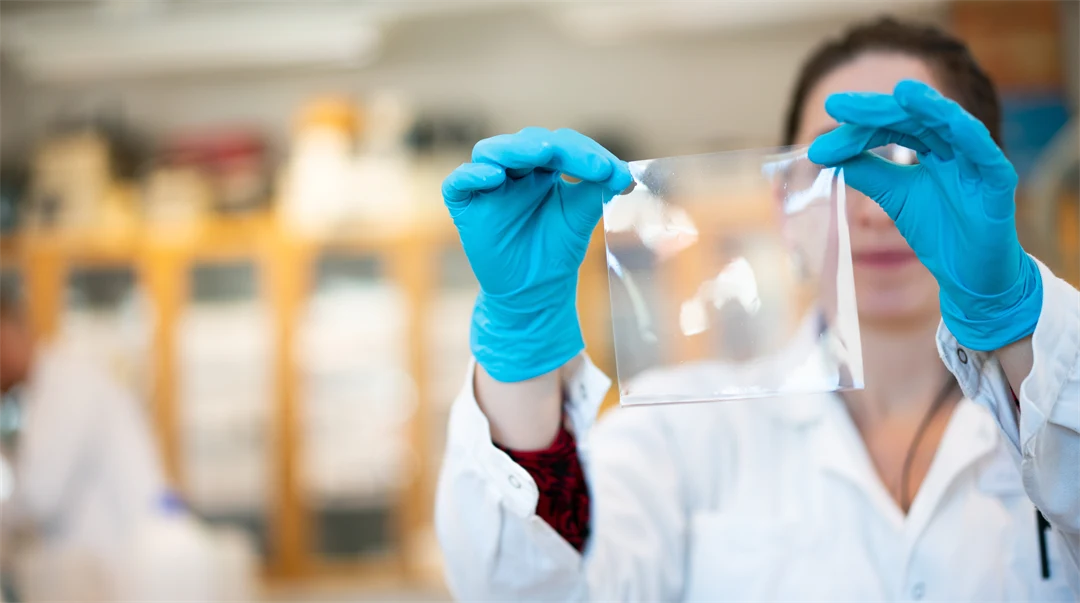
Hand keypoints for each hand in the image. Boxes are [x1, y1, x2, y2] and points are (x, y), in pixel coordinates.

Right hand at [442, 128, 631, 381]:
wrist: (534, 290)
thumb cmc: (555, 250)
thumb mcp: (579, 216)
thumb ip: (595, 189)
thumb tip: (623, 172)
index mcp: (541, 168)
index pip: (560, 144)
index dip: (585, 152)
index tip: (613, 172)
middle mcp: (512, 170)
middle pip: (526, 142)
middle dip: (558, 149)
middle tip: (586, 163)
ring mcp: (486, 186)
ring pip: (490, 151)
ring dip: (515, 149)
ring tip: (542, 154)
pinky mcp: (464, 206)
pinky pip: (458, 183)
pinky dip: (473, 175)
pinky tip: (494, 177)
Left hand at [809, 79, 1041, 351]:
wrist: (970, 273)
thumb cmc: (938, 229)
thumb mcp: (894, 197)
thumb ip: (868, 174)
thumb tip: (827, 153)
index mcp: (932, 148)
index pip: (892, 126)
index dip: (859, 126)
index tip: (823, 128)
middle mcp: (955, 148)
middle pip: (916, 119)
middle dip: (877, 111)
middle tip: (837, 105)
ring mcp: (978, 163)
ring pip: (955, 126)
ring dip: (930, 108)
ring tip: (902, 92)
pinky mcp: (999, 184)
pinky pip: (988, 156)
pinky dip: (971, 137)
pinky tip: (952, 123)